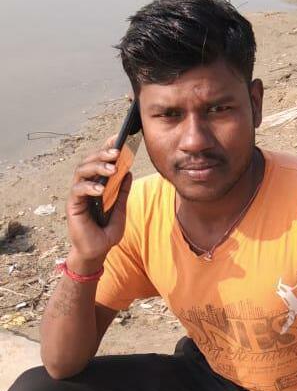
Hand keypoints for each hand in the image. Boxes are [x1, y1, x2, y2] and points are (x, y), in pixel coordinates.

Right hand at [67, 135, 131, 263]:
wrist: (96, 252)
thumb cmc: (106, 232)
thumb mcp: (121, 211)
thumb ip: (123, 192)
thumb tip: (128, 171)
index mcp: (98, 184)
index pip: (100, 162)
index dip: (107, 148)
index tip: (118, 138)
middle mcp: (86, 186)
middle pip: (89, 162)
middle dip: (103, 154)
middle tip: (117, 152)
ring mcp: (78, 194)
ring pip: (82, 171)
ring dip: (97, 167)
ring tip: (112, 169)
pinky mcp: (73, 205)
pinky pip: (78, 190)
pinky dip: (89, 187)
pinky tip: (100, 189)